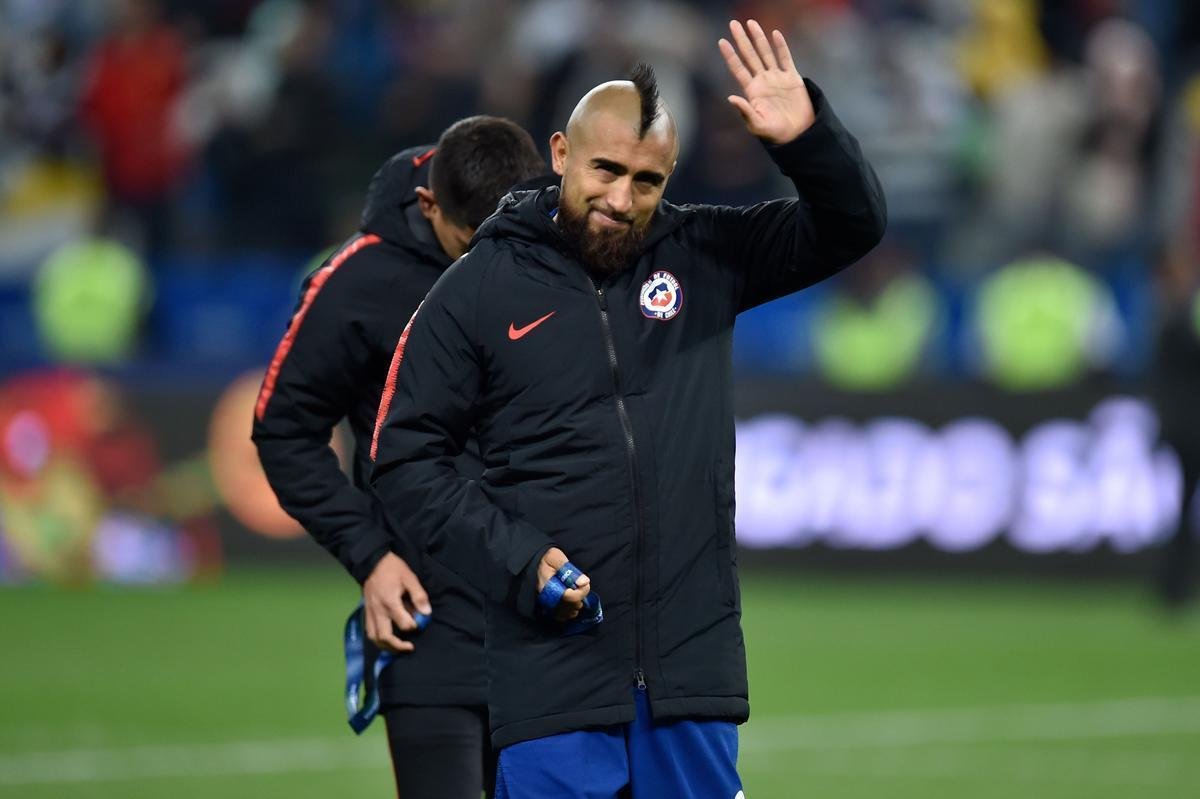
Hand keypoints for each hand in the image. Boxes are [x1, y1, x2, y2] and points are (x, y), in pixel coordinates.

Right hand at [362, 552, 431, 653]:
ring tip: (398, 647)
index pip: (404, 624)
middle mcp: (378, 611)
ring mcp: (370, 613)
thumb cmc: (393, 569)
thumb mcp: (410, 578)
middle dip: (398, 646)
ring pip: (374, 638)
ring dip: (386, 646)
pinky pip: (369, 632)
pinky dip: (378, 639)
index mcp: (390, 603)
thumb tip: (426, 613)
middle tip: (410, 647)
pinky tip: (387, 640)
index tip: (420, 622)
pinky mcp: (366, 612)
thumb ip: (419, 596)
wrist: (372, 562)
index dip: (415, 626)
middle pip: (385, 637)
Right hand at [538, 546, 590, 620]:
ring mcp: (548, 606)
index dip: (582, 591)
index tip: (585, 582)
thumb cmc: (546, 559)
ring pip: (570, 613)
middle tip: (579, 584)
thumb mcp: (556, 557)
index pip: (570, 597)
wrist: (536, 564)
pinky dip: (570, 610)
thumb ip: (570, 569)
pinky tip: (570, 600)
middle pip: (571, 606)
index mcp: (547, 587)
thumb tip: (584, 582)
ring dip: (576, 603)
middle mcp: (547, 600)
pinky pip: (564, 616)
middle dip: (580, 595)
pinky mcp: (549, 609)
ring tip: (574, 591)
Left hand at [718, 19, 814, 144]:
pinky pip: (786, 58)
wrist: (798, 135)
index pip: (738, 69)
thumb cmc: (775, 134)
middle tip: (733, 24)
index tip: (722, 41)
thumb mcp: (757, 125)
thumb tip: (730, 98)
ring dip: (758, 38)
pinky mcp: (792, 79)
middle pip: (750, 56)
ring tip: (751, 23)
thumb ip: (745, 111)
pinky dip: (781, 46)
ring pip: (766, 53)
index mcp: (752, 91)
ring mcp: (777, 78)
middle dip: (741, 40)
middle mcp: (763, 81)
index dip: (730, 55)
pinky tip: (775, 34)